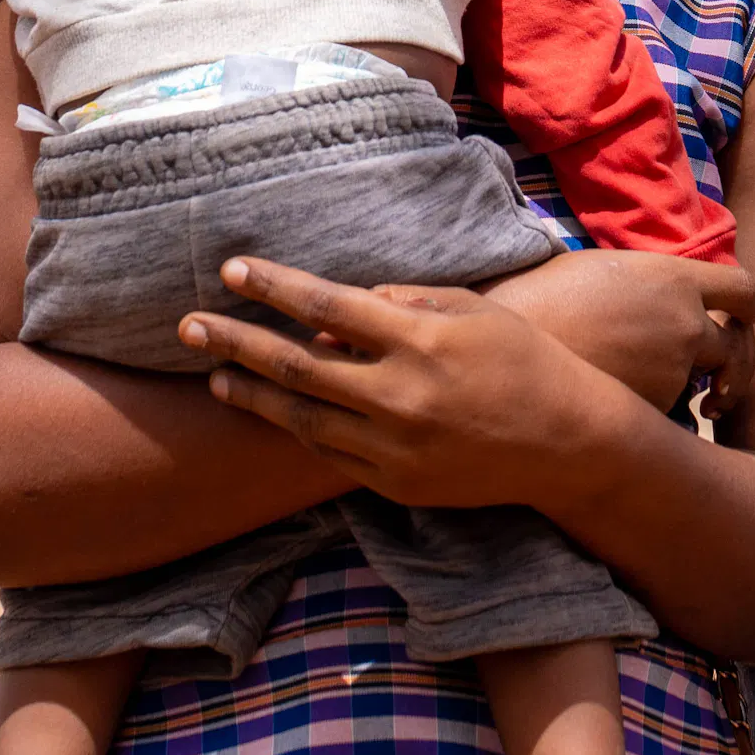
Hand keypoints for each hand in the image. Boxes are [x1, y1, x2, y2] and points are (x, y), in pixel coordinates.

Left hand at [180, 256, 672, 512]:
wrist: (567, 443)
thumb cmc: (522, 360)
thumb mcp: (472, 310)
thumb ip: (405, 301)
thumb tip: (340, 306)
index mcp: (420, 340)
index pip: (327, 306)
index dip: (274, 286)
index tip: (232, 270)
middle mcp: (400, 395)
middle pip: (295, 365)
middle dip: (234, 342)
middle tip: (188, 326)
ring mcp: (394, 446)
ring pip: (300, 418)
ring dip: (251, 394)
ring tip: (214, 375)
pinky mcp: (395, 484)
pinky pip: (330, 454)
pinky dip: (297, 429)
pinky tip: (273, 410)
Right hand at [481, 249, 754, 414]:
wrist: (508, 349)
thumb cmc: (539, 300)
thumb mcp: (599, 269)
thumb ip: (645, 283)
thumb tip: (655, 295)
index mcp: (673, 279)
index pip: (743, 290)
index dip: (748, 309)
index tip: (742, 321)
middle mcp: (685, 324)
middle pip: (739, 347)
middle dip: (739, 367)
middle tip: (724, 385)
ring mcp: (673, 371)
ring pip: (702, 385)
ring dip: (696, 393)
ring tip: (682, 405)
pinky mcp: (655, 410)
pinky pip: (670, 412)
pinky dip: (659, 412)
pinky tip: (627, 408)